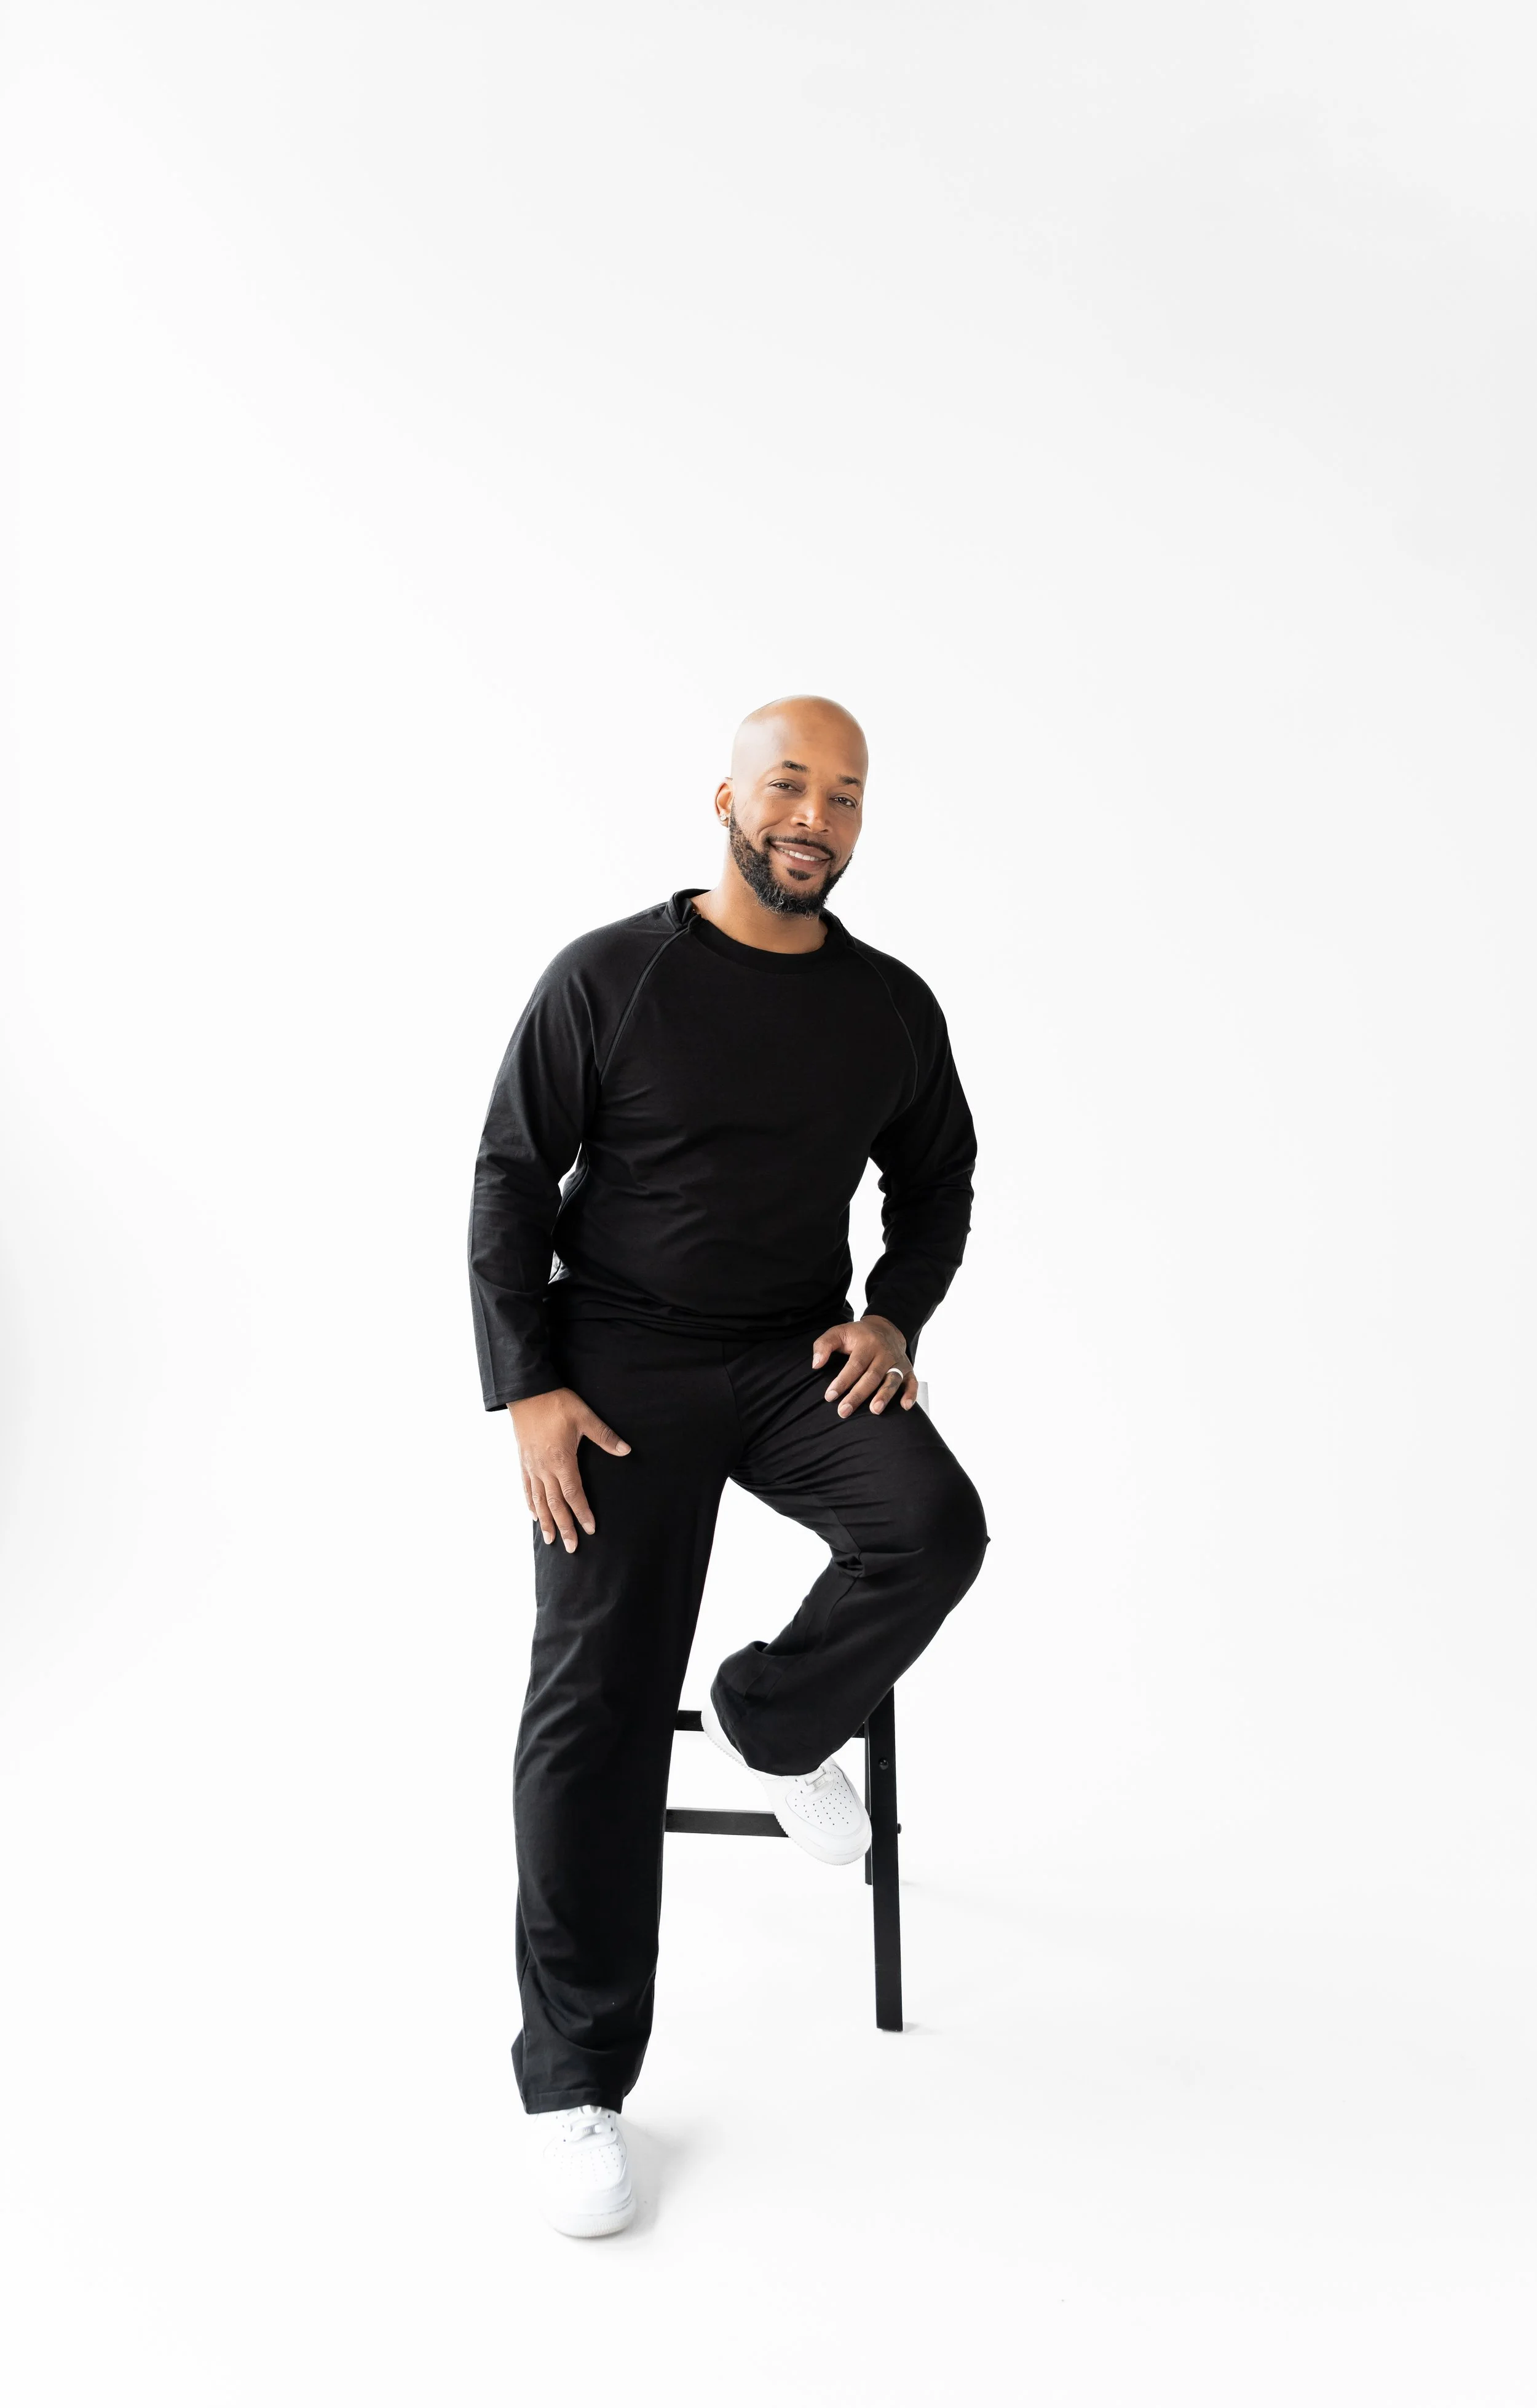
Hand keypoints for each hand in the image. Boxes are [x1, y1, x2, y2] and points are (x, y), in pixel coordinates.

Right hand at [508, 1386, 630, 1549]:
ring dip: (547, 1522)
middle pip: (555, 1504)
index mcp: (561, 1460)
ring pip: (539, 1501)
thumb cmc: (557, 1403)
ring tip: (551, 1541)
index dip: (582, 1512)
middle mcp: (544, 1468)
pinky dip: (531, 1504)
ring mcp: (531, 1466)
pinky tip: (535, 1516)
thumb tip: (626, 1451)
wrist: (527, 1392)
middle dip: (564, 1527)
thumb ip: (605, 1436)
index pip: (574, 1493)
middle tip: (571, 1548)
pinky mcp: (523, 1461)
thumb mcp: (585, 1417)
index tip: (590, 1529)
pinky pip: (526, 1488)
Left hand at [811, 1314, 916, 1417]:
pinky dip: (911, 1394)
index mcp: (867, 1344)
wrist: (886, 1328)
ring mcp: (898, 1362)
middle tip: (844, 1411)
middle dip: (858, 1395)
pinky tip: (905, 1407)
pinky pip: (912, 1382)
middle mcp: (884, 1354)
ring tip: (874, 1410)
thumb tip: (816, 1364)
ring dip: (884, 1396)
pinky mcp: (908, 1370)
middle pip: (871, 1376)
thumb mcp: (838, 1332)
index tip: (830, 1396)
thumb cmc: (857, 1335)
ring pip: (892, 1380)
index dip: (842, 1381)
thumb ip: (824, 1345)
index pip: (854, 1365)